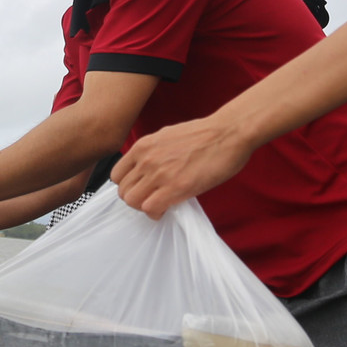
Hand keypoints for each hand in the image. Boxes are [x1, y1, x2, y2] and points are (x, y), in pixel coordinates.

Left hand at [112, 117, 252, 217]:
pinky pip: (151, 208)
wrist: (228, 132)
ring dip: (145, 207)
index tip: (141, 188)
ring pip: (133, 201)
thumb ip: (153, 153)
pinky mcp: (176, 187)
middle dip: (136, 199)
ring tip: (160, 204)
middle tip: (152, 199)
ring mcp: (159, 173)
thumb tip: (148, 168)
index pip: (117, 175)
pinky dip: (156, 213)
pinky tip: (168, 208)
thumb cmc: (205, 134)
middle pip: (123, 191)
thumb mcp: (168, 136)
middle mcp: (146, 159)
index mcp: (143, 146)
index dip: (128, 186)